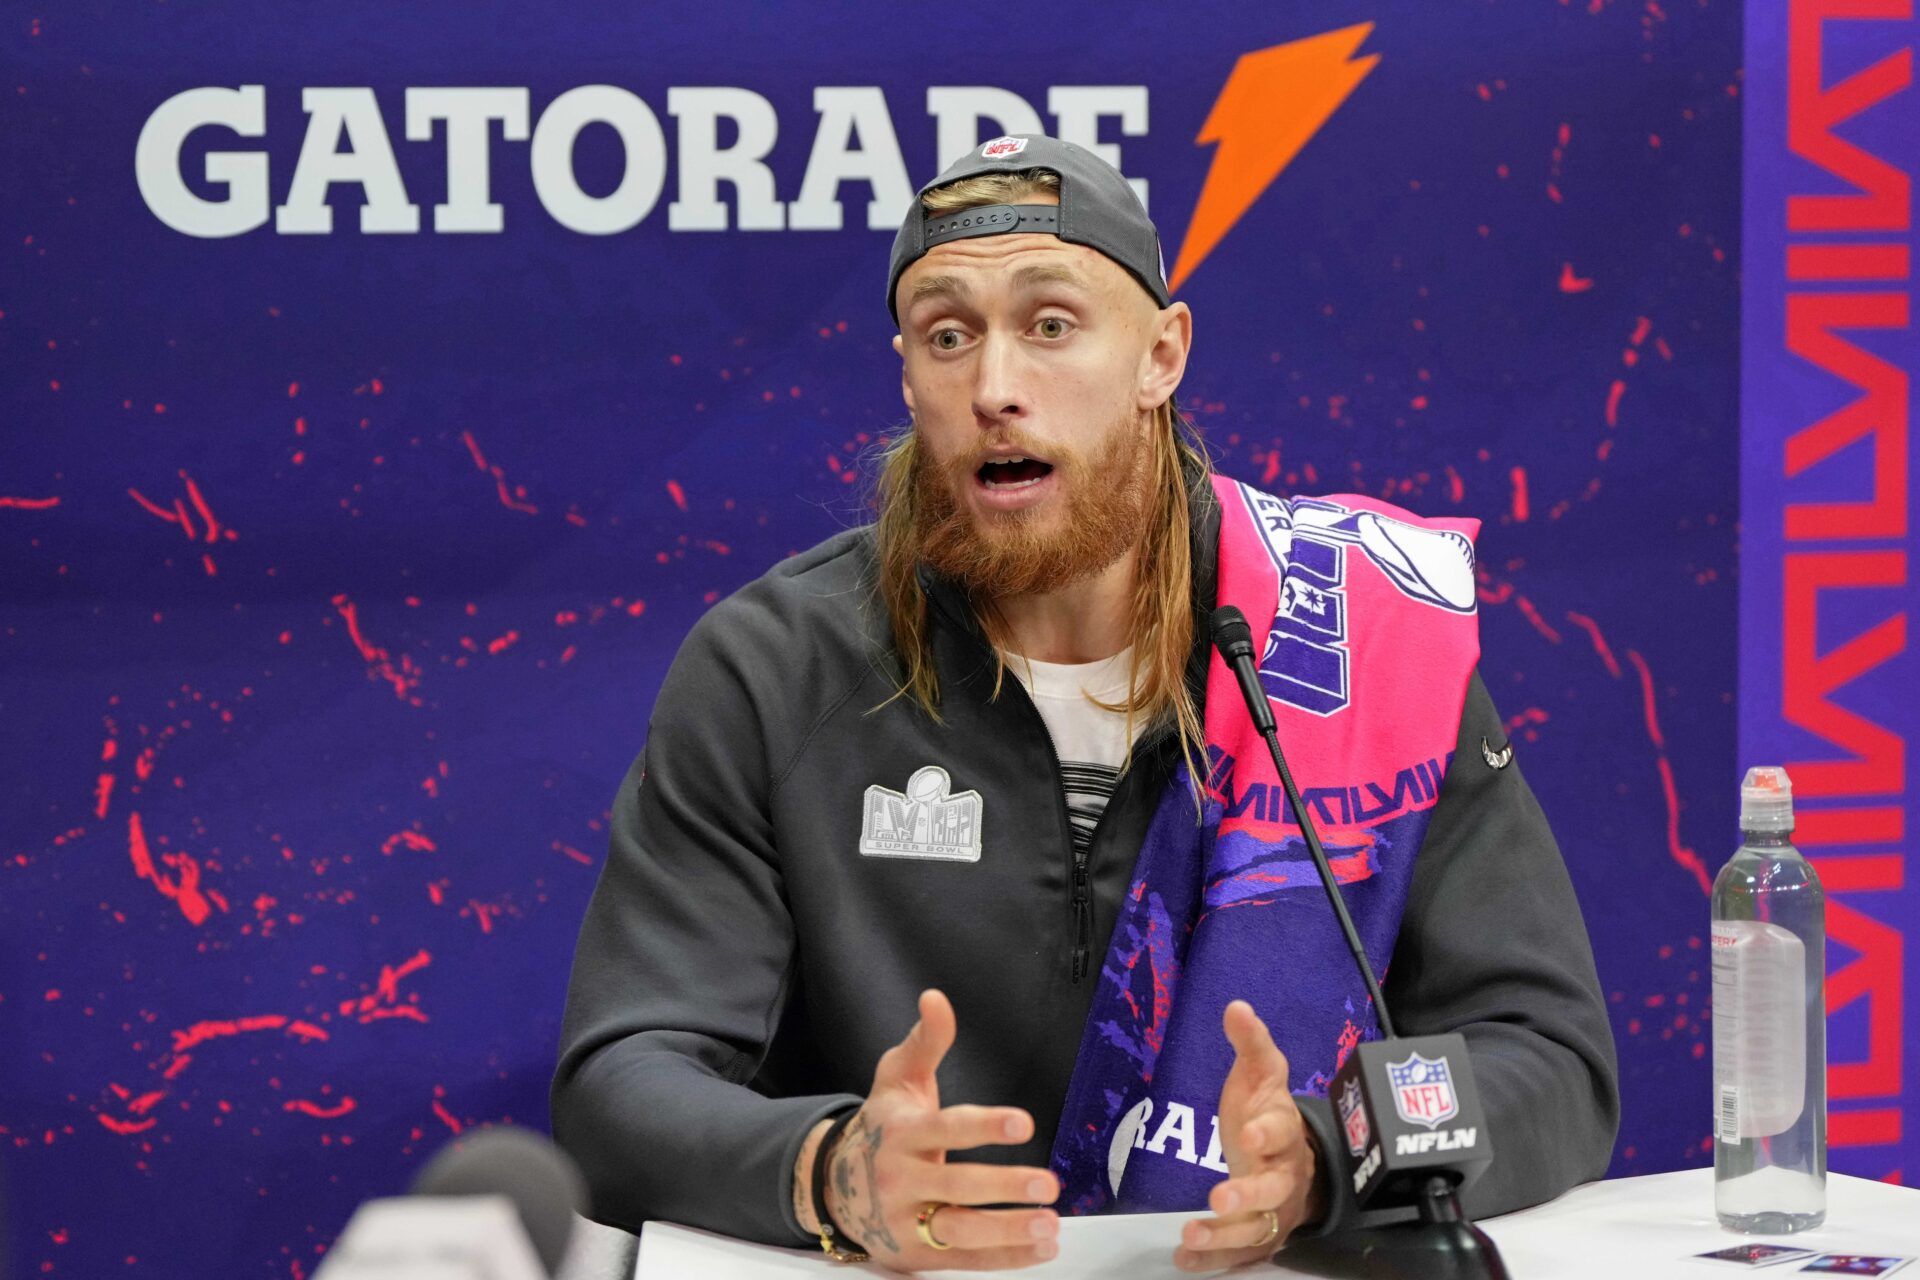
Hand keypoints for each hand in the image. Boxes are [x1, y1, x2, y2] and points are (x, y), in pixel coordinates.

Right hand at [805, 989, 1061, 1270]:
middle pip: (956, 1186)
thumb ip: (925, 1041)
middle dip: (1004, 1186)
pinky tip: (1041, 1249)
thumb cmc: (883, 1126)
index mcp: (901, 1133)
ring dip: (1008, 1231)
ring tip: (1050, 1225)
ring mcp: (907, 1221)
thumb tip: (936, 998)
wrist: (834, 1185)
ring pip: (960, 1231)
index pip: (946, 1129)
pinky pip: (965, 1260)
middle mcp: (901, 1179)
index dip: (985, 1126)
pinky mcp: (916, 1254)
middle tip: (1049, 1182)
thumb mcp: (897, 1079)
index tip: (1024, 1123)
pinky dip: (1004, 1258)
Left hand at [1174, 1000, 1324, 1271]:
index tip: (1249, 1135)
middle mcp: (1283, 1175)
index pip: (1280, 1132)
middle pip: (1272, 1189)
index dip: (1267, 1134)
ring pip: (1256, 1229)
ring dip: (1225, 1235)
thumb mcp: (1261, 1074)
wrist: (1294, 1160)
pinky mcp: (1259, 1236)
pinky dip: (1214, 1260)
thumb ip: (1250, 1044)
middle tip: (1219, 1197)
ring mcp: (1273, 1211)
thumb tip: (1236, 1007)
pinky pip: (1240, 1254)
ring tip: (1191, 1235)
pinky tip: (1186, 1260)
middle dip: (1248, 1194)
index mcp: (1284, 1132)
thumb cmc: (1268, 1114)